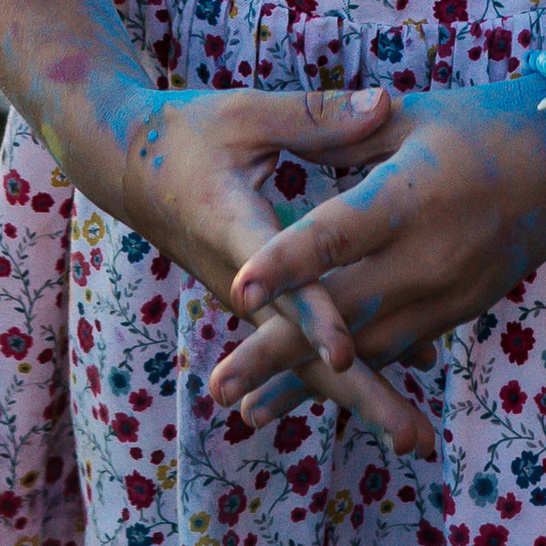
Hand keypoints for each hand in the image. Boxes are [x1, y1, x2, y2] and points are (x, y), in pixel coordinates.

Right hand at [108, 76, 436, 459]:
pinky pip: (303, 347)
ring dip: (362, 397)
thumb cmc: (187, 133)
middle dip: (359, 393)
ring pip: (304, 363)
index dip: (312, 316)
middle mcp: (240, 282)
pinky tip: (404, 379)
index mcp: (233, 227)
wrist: (127, 168)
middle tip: (412, 438)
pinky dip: (349, 370)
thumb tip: (386, 105)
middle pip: (301, 351)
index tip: (347, 353)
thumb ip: (316, 116)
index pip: (277, 280)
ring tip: (417, 440)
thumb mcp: (247, 113)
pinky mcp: (259, 305)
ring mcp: (248, 302)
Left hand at [209, 69, 545, 419]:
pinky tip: (309, 398)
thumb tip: (289, 141)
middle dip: (278, 353)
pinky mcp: (461, 312)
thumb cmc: (480, 122)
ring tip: (246, 410)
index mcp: (411, 195)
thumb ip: (342, 133)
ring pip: (369, 349)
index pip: (338, 235)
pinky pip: (397, 349)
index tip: (236, 291)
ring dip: (307, 382)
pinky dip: (352, 376)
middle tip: (217, 385)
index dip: (286, 264)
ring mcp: (450, 293)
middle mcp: (431, 255)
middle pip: (343, 313)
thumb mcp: (410, 115)